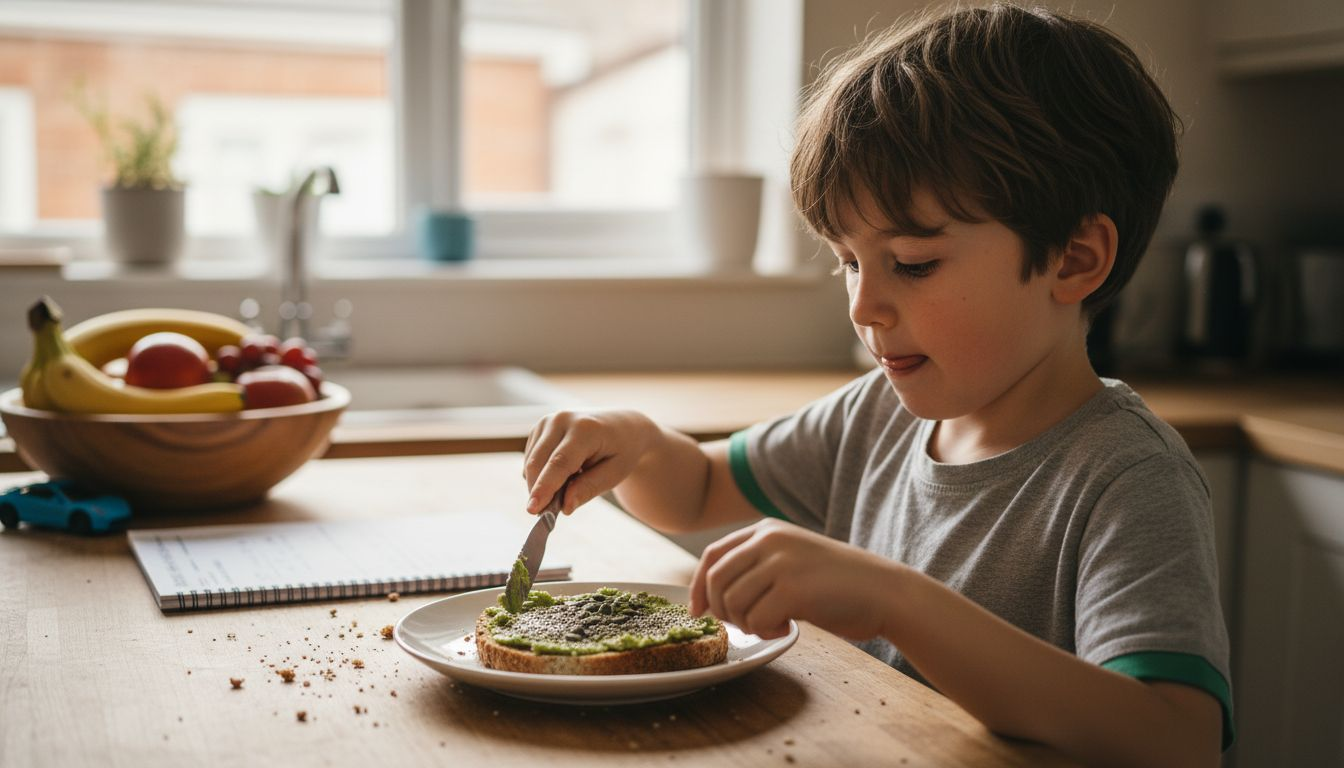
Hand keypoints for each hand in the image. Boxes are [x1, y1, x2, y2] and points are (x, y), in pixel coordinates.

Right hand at [523, 409, 658, 515]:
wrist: (622, 426)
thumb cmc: (621, 451)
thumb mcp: (615, 473)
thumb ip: (589, 488)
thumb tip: (565, 506)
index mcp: (585, 428)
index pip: (559, 462)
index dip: (544, 487)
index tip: (532, 509)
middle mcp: (562, 420)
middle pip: (538, 462)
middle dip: (537, 491)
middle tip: (547, 515)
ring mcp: (548, 421)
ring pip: (530, 462)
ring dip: (540, 483)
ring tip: (568, 487)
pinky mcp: (540, 427)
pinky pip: (531, 459)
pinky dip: (540, 474)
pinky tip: (563, 474)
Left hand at [689, 519, 901, 640]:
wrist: (885, 591)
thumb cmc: (838, 583)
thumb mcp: (793, 557)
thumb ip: (757, 565)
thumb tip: (712, 594)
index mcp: (766, 530)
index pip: (713, 555)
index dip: (697, 586)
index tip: (697, 611)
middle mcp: (770, 540)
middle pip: (715, 580)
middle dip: (722, 611)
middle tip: (747, 623)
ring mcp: (781, 563)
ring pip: (732, 602)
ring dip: (748, 623)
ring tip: (774, 623)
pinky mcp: (793, 589)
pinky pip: (756, 619)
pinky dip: (766, 631)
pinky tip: (787, 627)